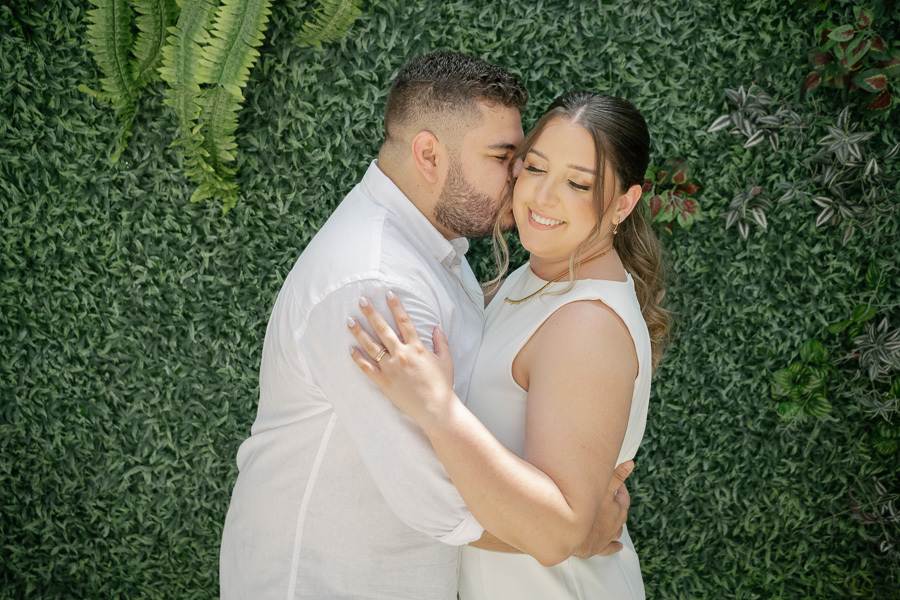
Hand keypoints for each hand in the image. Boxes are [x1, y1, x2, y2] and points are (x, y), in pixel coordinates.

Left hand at [348, 292, 457, 425]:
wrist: (436, 409)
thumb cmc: (442, 385)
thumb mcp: (446, 360)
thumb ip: (441, 342)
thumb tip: (436, 327)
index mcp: (417, 347)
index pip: (404, 321)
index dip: (395, 306)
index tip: (387, 294)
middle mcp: (402, 354)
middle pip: (383, 328)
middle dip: (371, 313)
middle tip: (361, 301)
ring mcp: (391, 368)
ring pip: (371, 346)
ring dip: (359, 332)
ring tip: (350, 320)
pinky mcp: (384, 382)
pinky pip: (368, 368)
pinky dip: (358, 358)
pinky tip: (350, 349)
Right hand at [573, 460, 632, 557]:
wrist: (575, 535)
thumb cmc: (590, 513)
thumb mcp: (604, 490)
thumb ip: (617, 476)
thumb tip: (631, 463)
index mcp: (618, 510)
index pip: (624, 498)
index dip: (621, 489)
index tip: (617, 485)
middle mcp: (616, 524)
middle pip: (621, 514)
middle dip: (617, 506)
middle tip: (612, 499)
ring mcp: (608, 537)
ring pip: (617, 530)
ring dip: (615, 524)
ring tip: (611, 519)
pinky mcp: (600, 547)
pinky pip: (610, 547)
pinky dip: (614, 545)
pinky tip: (617, 546)